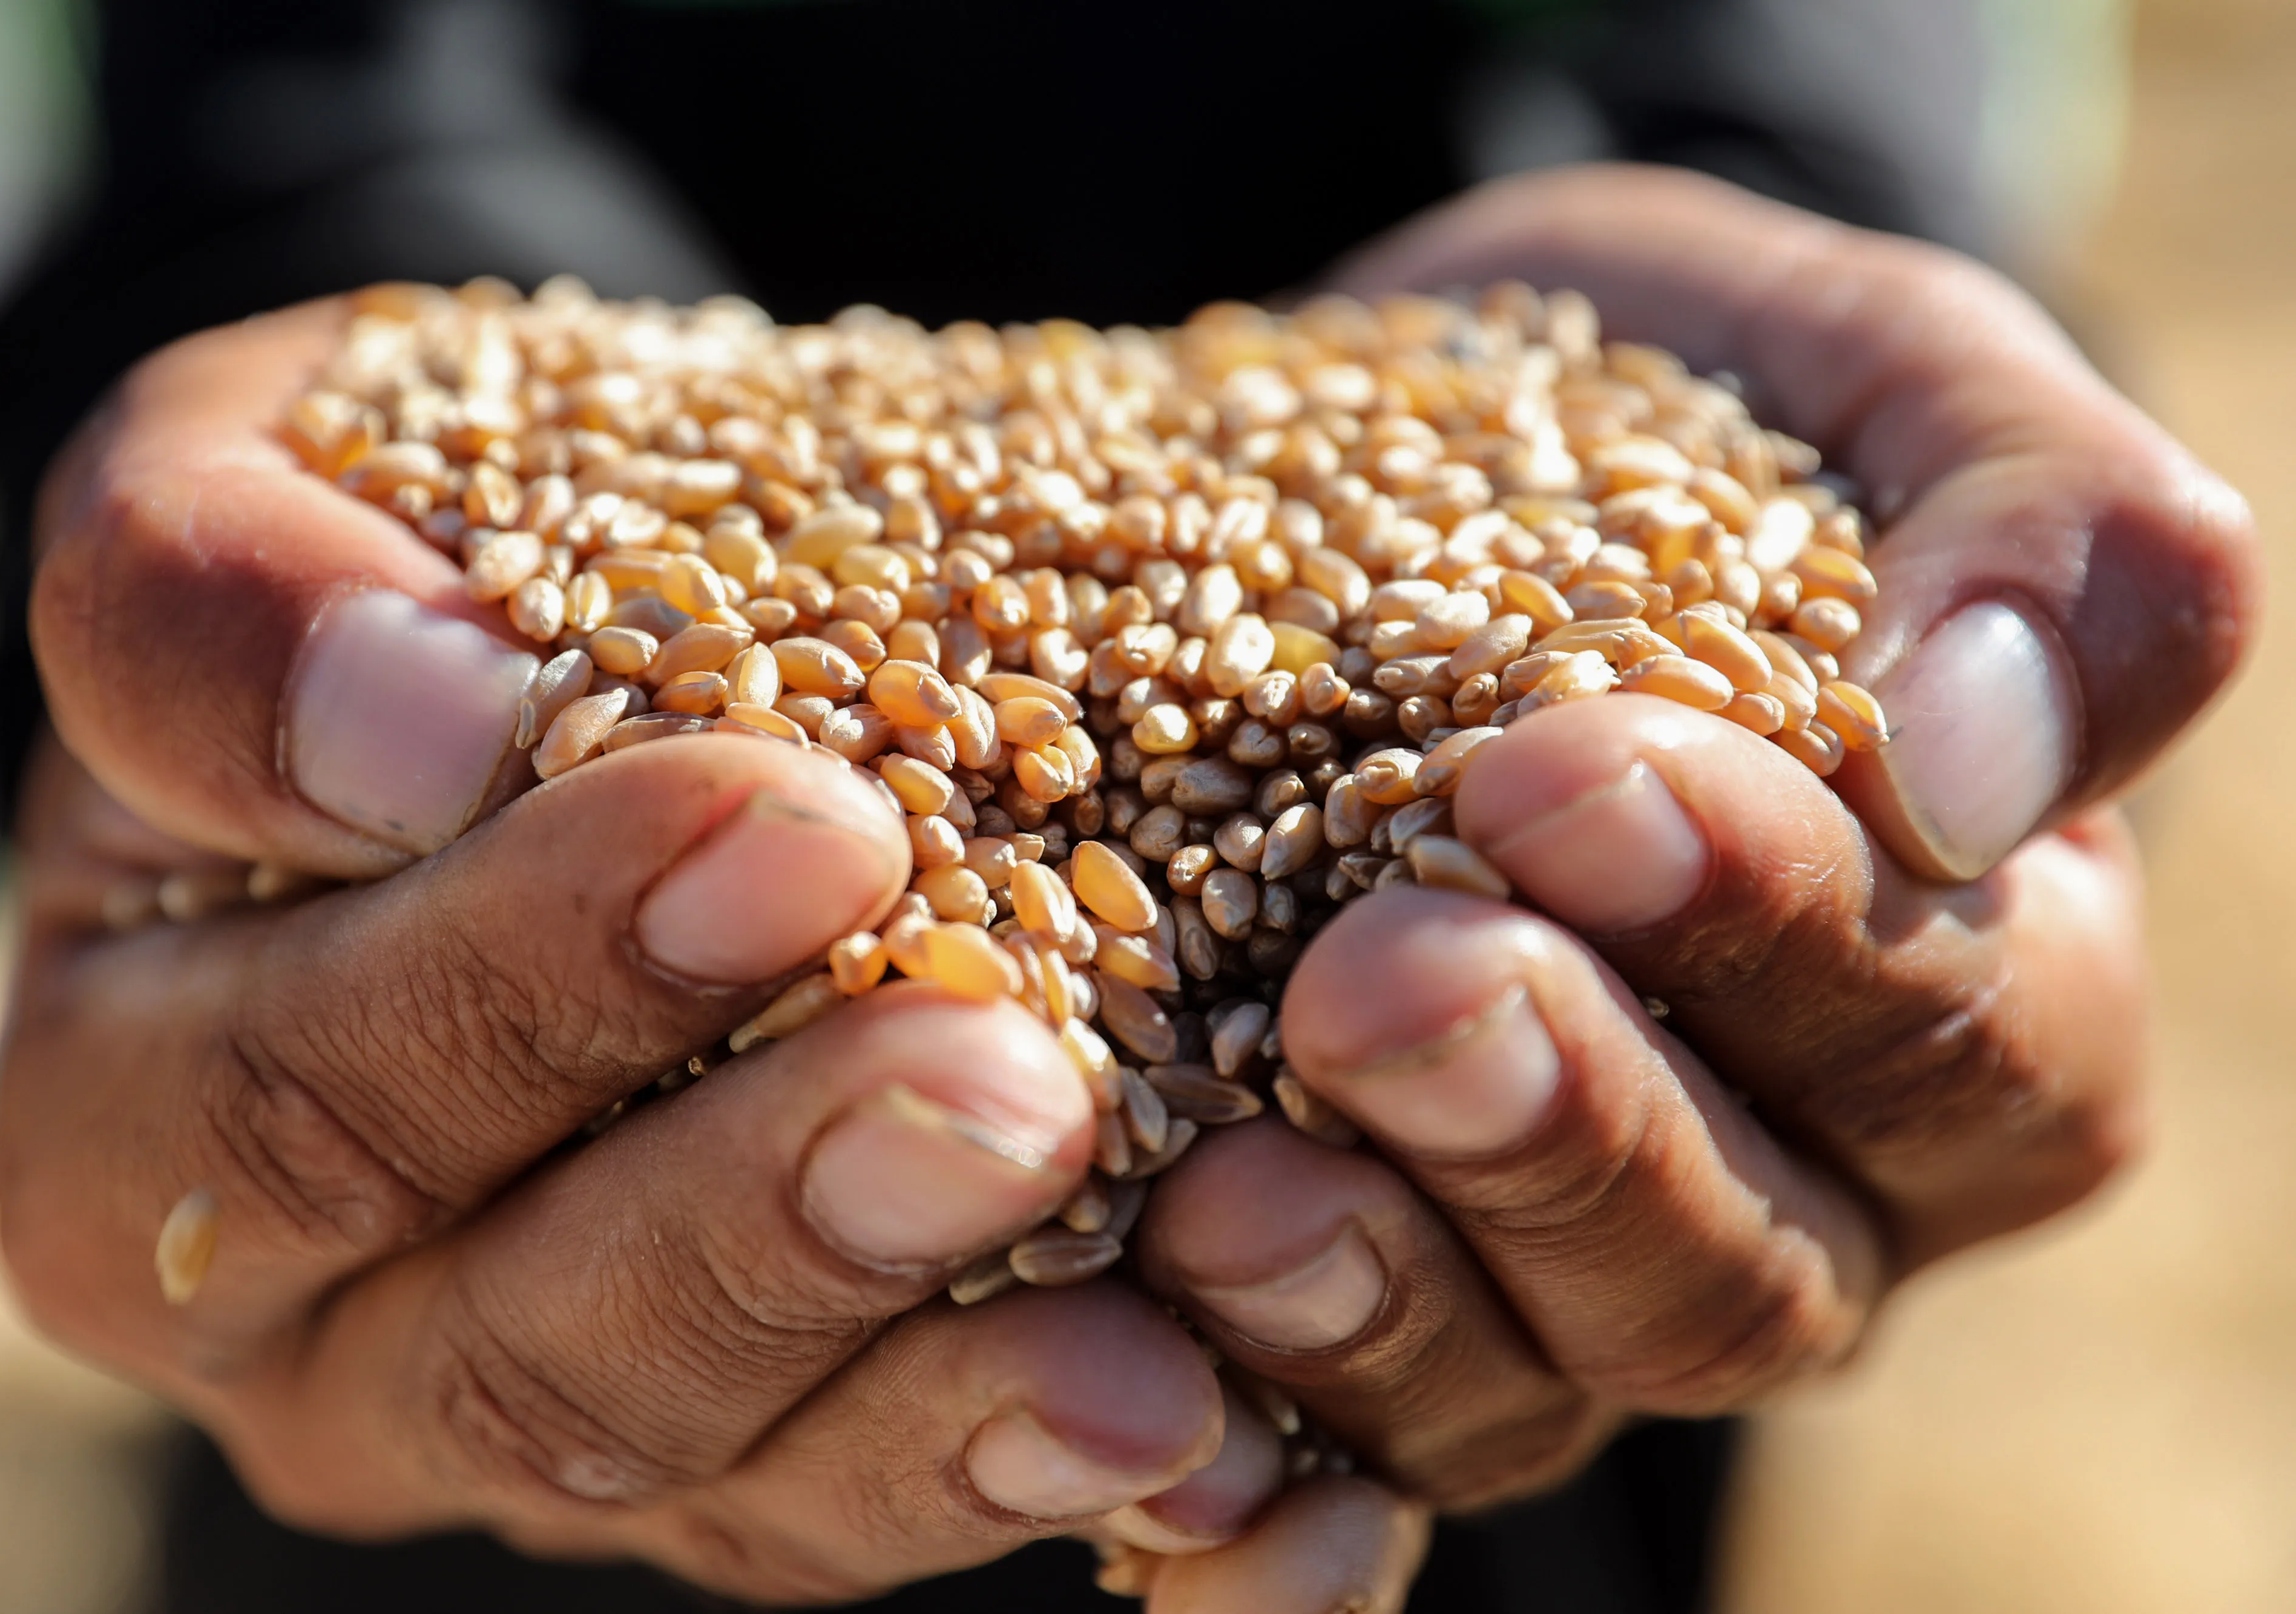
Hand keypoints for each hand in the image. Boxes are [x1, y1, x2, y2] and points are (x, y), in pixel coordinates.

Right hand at [0, 308, 1301, 1601]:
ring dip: (938, 1416)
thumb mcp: (245, 498)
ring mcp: (546, 1420)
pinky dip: (1046, 1486)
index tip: (799, 823)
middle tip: (1010, 1085)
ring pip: (719, 1486)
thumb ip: (225, 603)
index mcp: (142, 1117)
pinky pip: (873, 1520)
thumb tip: (423, 722)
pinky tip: (1231, 1446)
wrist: (555, 656)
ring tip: (1151, 1353)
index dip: (537, 976)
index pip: (304, 1097)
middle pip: (516, 1351)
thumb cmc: (388, 568)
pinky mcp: (744, 1463)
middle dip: (771, 1220)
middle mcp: (328, 1328)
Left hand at [1130, 164, 2256, 1519]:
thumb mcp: (1882, 376)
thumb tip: (1981, 758)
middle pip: (1734, 1262)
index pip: (1946, 1027)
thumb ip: (2038, 526)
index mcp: (1979, 993)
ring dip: (1382, 1310)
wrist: (1412, 463)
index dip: (1770, 925)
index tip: (1554, 775)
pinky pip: (1342, 1469)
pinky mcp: (1363, 1302)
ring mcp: (1560, 1276)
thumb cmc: (1678, 408)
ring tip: (1219, 1202)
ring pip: (1530, 1385)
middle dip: (1559, 1132)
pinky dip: (1260, 1507)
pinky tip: (1151, 1480)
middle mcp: (1791, 1183)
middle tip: (1377, 988)